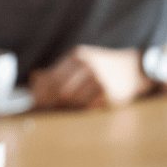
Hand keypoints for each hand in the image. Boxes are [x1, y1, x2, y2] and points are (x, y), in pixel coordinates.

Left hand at [30, 45, 153, 109]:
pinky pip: (88, 106)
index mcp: (76, 56)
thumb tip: (33, 78)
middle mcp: (87, 65)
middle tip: (47, 110)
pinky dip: (83, 109)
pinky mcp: (108, 91)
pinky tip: (85, 106)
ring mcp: (98, 78)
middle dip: (51, 102)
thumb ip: (57, 70)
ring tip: (68, 107)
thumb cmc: (100, 67)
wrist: (133, 69)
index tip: (35, 102)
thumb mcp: (79, 62)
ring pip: (72, 100)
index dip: (40, 93)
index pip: (51, 78)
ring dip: (68, 107)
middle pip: (59, 90)